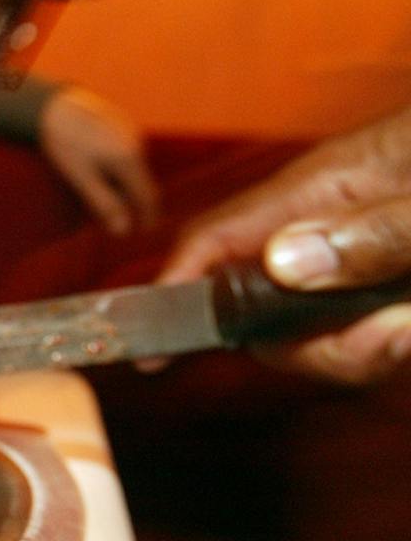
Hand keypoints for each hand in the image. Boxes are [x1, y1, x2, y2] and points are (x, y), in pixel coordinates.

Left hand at [40, 87, 158, 234]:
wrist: (53, 105)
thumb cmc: (63, 143)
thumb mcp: (80, 177)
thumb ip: (104, 203)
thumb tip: (123, 231)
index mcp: (128, 159)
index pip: (147, 196)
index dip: (148, 217)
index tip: (145, 232)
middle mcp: (136, 144)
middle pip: (144, 182)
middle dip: (139, 203)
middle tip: (134, 222)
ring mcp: (131, 131)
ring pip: (137, 167)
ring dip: (130, 185)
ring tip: (119, 200)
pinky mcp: (123, 123)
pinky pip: (130, 153)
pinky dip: (124, 169)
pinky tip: (108, 174)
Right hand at [157, 105, 410, 383]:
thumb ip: (375, 232)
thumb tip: (283, 265)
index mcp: (323, 185)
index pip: (218, 239)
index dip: (177, 291)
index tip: (153, 355)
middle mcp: (332, 222)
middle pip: (267, 306)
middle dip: (314, 347)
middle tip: (393, 340)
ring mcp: (365, 254)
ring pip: (323, 329)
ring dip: (369, 349)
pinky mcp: (390, 280)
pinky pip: (370, 328)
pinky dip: (393, 338)